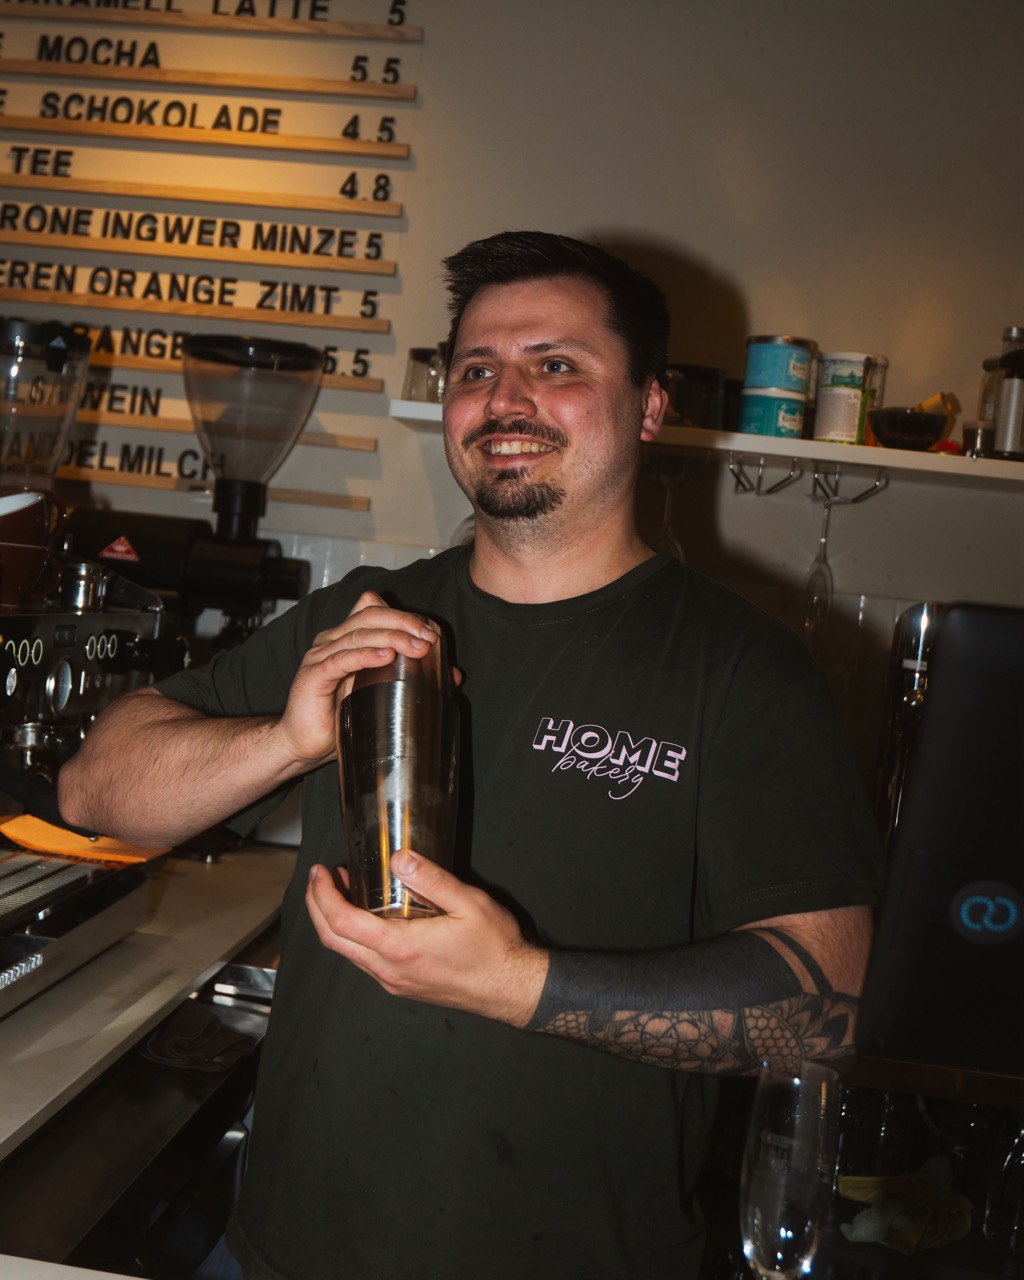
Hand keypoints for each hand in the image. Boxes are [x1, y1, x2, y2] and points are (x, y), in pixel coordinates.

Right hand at [275, 591, 440, 767]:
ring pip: (358, 634)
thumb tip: (455, 677)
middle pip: (369, 615)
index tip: (431, 630)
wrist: (301, 745)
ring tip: (418, 647)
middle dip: (403, 622)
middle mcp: (332, 640)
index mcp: (346, 639)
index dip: (403, 614)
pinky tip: (385, 657)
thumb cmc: (339, 720)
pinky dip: (365, 655)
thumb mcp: (380, 695)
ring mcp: (320, 656)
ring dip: (391, 638)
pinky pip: (341, 660)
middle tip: (429, 637)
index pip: (374, 609)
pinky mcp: (313, 676)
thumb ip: (413, 680)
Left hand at [305, 851, 548, 1028]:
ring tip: (342, 890)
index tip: (319, 872)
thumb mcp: (469, 903)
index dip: (323, 896)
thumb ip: (432, 879)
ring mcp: (394, 981)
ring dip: (335, 922)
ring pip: (347, 953)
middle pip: (333, 941)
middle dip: (317, 907)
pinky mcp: (402, 986)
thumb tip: (399, 857)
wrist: (512, 989)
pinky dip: (354, 936)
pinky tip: (368, 916)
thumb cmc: (494, 947)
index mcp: (401, 947)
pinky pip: (365, 961)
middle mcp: (390, 969)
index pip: (342, 923)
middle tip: (319, 878)